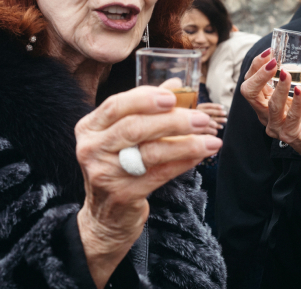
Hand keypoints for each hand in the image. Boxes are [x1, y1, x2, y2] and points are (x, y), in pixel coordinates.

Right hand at [74, 85, 221, 286]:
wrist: (105, 216)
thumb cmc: (117, 167)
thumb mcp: (122, 136)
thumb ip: (146, 108)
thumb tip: (175, 84)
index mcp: (89, 128)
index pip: (116, 105)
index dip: (145, 98)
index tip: (173, 96)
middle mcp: (91, 149)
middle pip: (135, 127)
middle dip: (173, 120)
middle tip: (202, 119)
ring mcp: (105, 173)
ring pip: (150, 152)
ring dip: (186, 143)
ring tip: (210, 139)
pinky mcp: (122, 194)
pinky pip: (160, 174)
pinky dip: (183, 162)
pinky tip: (199, 155)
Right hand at [197, 103, 226, 130]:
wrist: (191, 125)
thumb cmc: (200, 117)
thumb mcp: (203, 111)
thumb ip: (211, 110)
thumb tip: (222, 108)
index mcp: (199, 107)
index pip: (209, 105)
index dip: (216, 106)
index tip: (223, 107)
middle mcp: (198, 112)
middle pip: (211, 112)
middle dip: (219, 112)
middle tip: (225, 113)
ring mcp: (198, 120)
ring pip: (211, 119)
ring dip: (220, 119)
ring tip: (226, 120)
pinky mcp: (199, 127)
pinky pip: (210, 126)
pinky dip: (217, 126)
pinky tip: (221, 126)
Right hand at [240, 50, 300, 168]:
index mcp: (267, 103)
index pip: (251, 83)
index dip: (256, 66)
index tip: (270, 51)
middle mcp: (267, 115)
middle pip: (250, 93)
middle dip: (259, 74)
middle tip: (273, 61)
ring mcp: (277, 127)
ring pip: (269, 105)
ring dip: (279, 87)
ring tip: (287, 74)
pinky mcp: (290, 136)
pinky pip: (290, 118)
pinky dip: (296, 103)